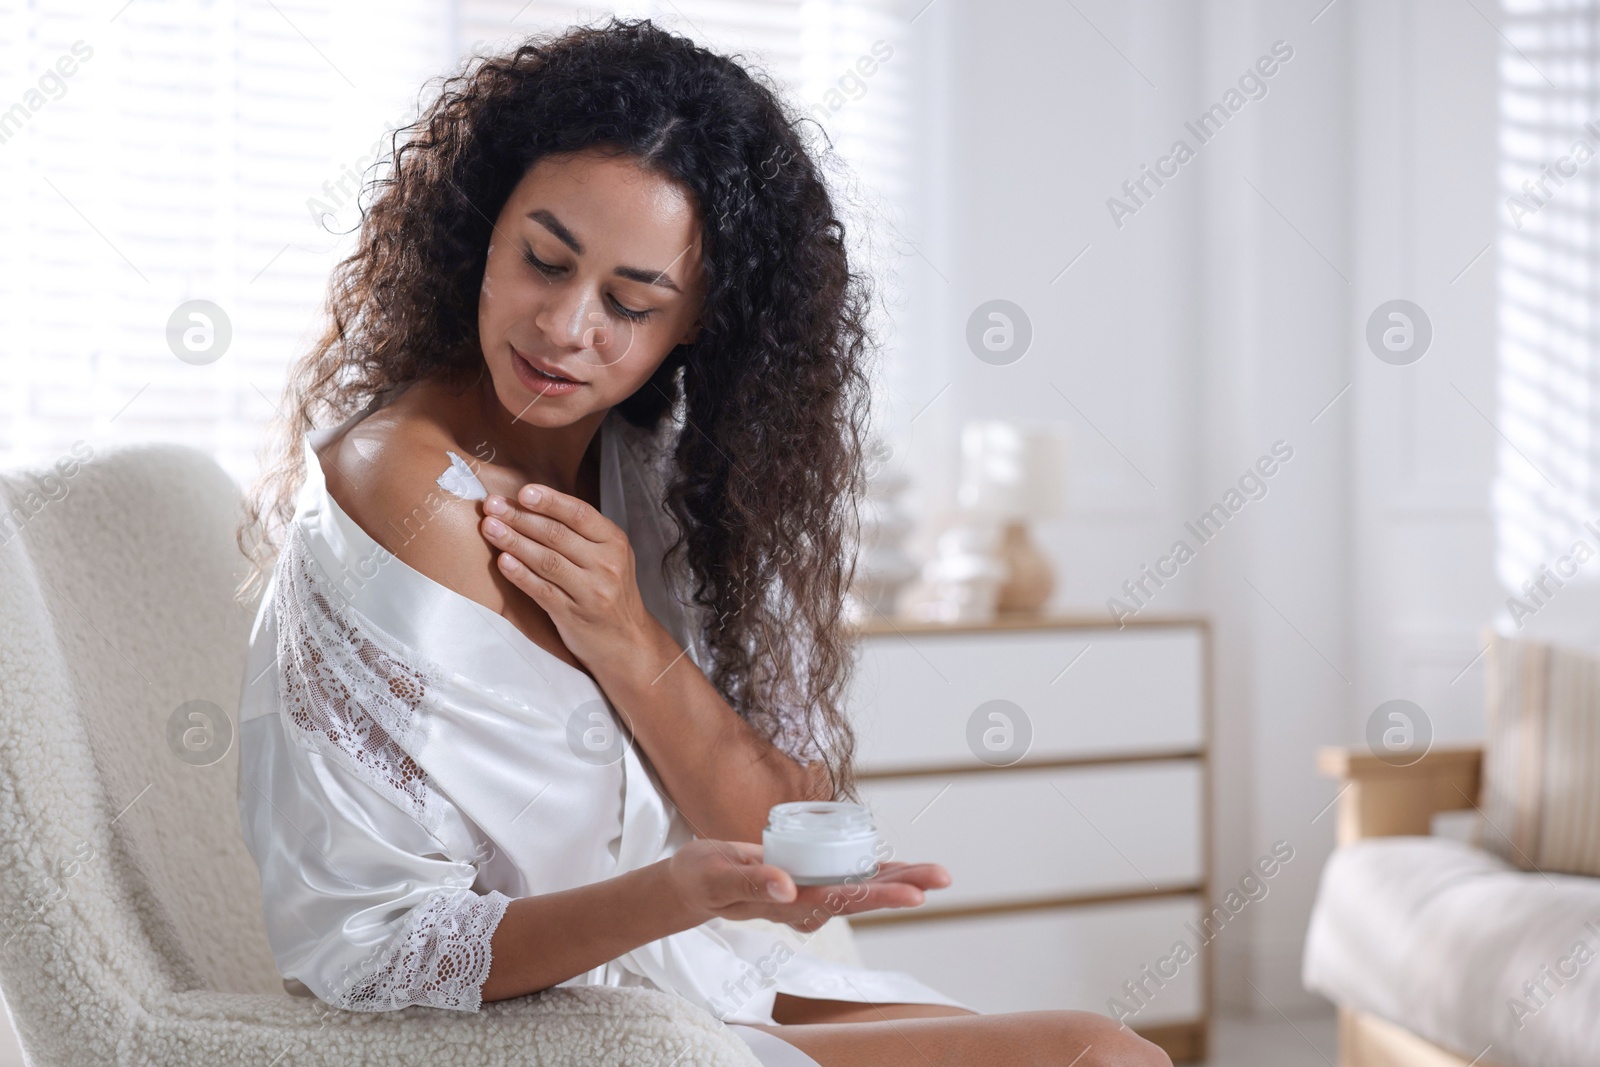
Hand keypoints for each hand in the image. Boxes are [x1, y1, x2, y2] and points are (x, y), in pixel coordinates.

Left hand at [479, 484, 659, 674]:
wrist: (627, 641)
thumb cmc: (610, 592)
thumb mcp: (609, 556)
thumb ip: (581, 534)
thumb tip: (533, 505)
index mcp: (614, 542)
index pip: (579, 514)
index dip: (549, 501)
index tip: (522, 492)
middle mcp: (606, 564)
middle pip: (557, 535)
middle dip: (520, 517)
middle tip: (492, 505)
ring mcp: (591, 591)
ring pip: (546, 560)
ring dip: (514, 541)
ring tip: (490, 528)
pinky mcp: (574, 615)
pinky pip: (542, 590)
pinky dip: (520, 574)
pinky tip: (503, 561)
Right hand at [664, 839, 950, 931]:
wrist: (696, 884)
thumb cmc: (706, 878)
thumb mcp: (720, 875)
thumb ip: (752, 881)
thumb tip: (787, 888)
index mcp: (788, 904)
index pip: (841, 899)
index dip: (879, 896)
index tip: (915, 894)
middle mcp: (806, 903)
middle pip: (861, 897)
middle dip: (903, 887)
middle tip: (943, 877)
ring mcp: (809, 894)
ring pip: (860, 889)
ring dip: (898, 881)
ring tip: (936, 874)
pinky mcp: (808, 881)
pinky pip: (848, 878)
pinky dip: (877, 873)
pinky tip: (902, 870)